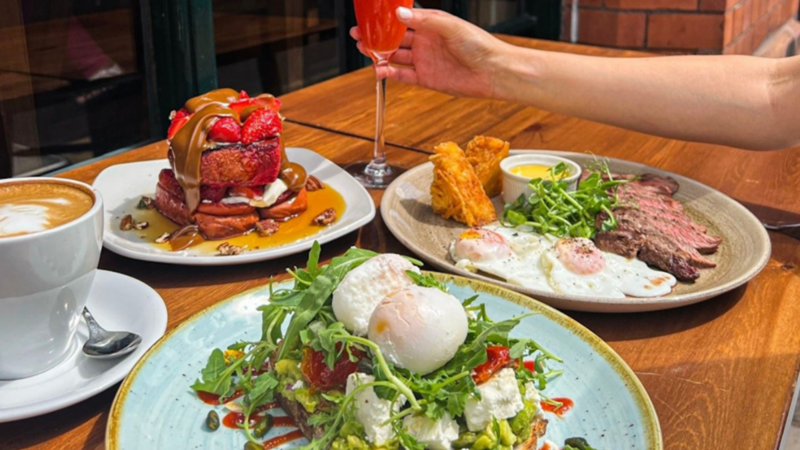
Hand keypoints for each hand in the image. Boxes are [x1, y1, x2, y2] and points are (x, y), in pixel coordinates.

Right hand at [350, 8, 508, 98]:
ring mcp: (425, 61)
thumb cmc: (479, 45)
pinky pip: (403, 76)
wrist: (494, 72)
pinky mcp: (427, 79)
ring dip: (380, 55)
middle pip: (395, 39)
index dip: (385, 20)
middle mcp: (426, 42)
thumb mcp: (450, 27)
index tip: (369, 19)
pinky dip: (390, 74)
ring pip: (396, 57)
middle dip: (376, 38)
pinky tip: (379, 70)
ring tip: (365, 53)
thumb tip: (400, 13)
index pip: (403, 20)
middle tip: (359, 36)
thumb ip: (424, 21)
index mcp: (431, 25)